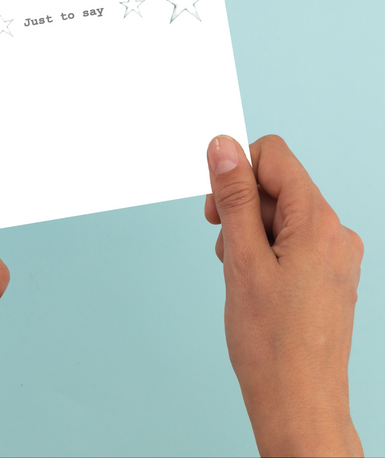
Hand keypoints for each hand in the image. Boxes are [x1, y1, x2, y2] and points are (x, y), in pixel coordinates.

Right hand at [205, 135, 362, 456]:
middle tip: (224, 245)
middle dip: (240, 207)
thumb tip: (223, 147)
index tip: (216, 202)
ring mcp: (333, 254)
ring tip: (239, 270)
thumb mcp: (241, 258)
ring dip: (249, 231)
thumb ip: (233, 197)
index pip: (274, 157)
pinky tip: (253, 280)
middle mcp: (334, 232)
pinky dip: (263, 249)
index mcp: (318, 221)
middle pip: (276, 186)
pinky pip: (290, 239)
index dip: (237, 170)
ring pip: (279, 215)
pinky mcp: (326, 273)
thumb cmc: (270, 342)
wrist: (297, 403)